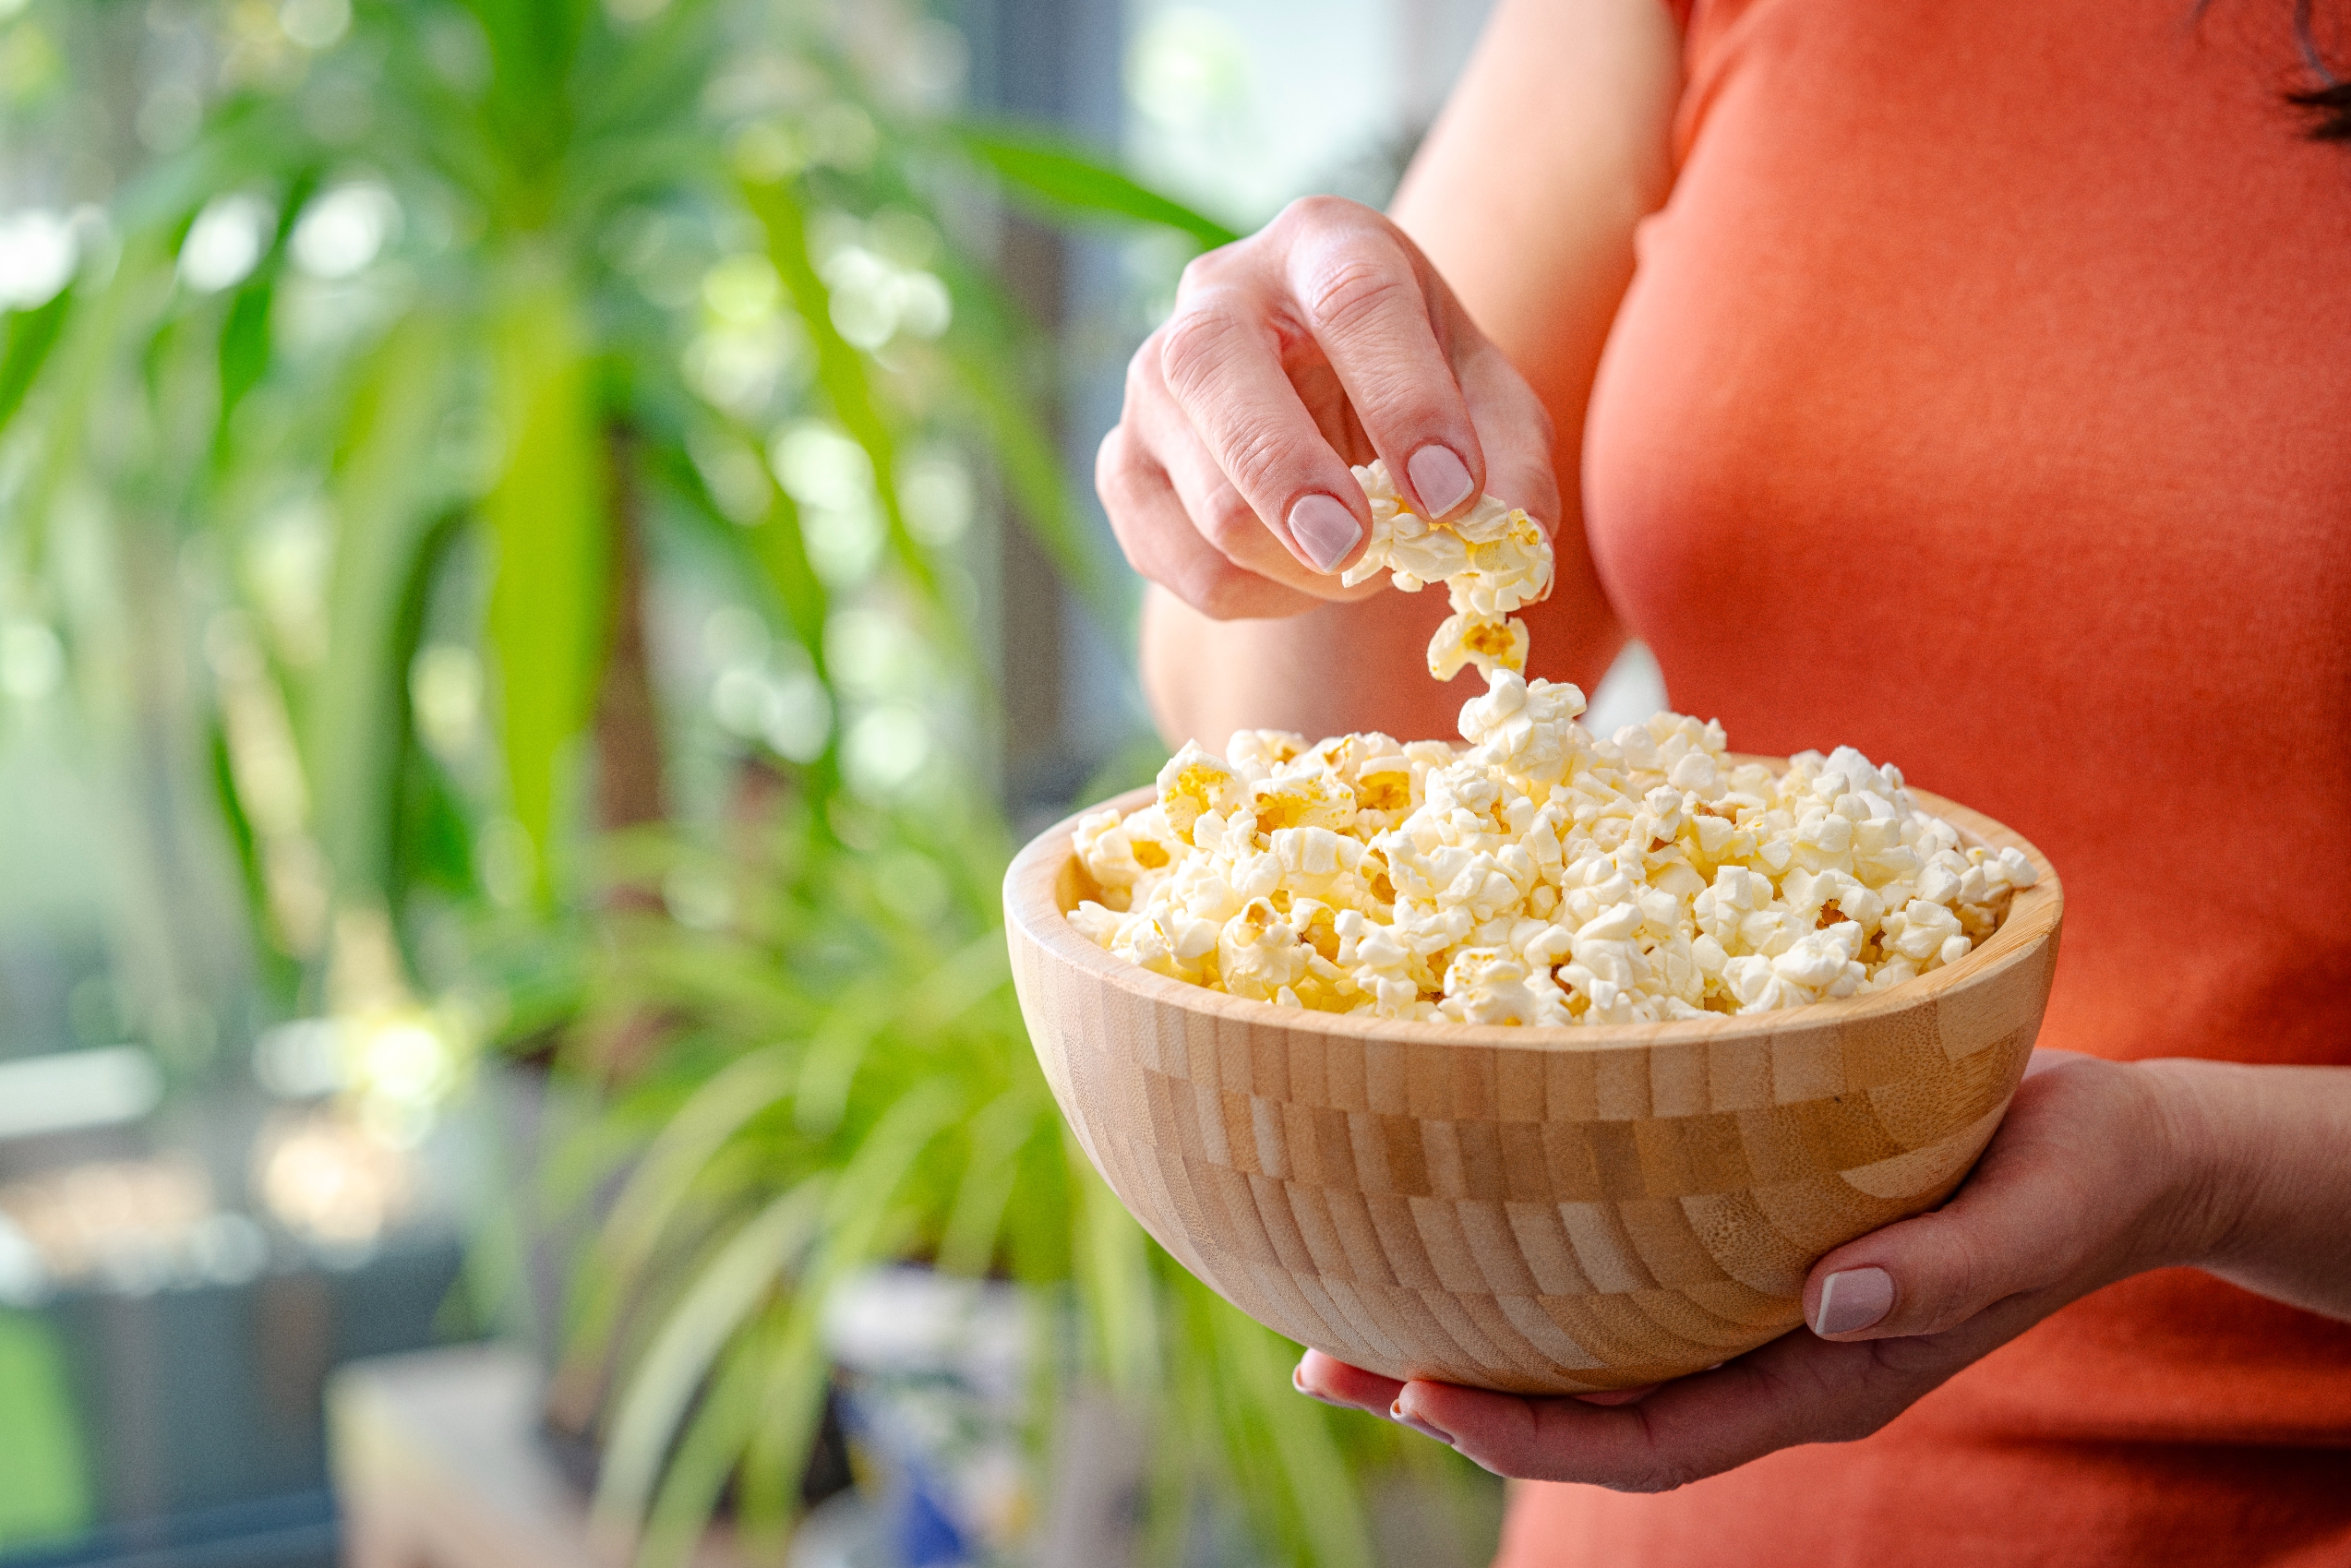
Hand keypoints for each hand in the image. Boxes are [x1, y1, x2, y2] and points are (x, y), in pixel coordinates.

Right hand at [1096, 195, 1558, 620]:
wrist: (1325, 406)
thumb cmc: (1415, 389)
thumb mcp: (1487, 402)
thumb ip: (1514, 463)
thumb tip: (1516, 551)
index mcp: (1322, 244)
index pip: (1354, 301)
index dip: (1404, 402)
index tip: (1450, 496)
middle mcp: (1216, 294)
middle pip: (1214, 374)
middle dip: (1291, 479)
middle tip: (1361, 557)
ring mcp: (1150, 383)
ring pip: (1206, 497)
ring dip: (1302, 566)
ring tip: (1365, 566)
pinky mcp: (1124, 469)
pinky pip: (1186, 563)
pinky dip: (1263, 596)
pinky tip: (1302, 573)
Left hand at [1293, 1049, 2220, 1490]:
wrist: (2120, 1144)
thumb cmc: (2083, 1169)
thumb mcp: (2038, 1209)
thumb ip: (1950, 1267)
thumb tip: (1829, 1297)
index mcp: (1827, 1373)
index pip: (1653, 1440)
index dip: (1533, 1435)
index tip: (1421, 1395)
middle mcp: (1769, 1353)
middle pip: (1589, 1409)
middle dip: (1454, 1397)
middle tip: (1321, 1358)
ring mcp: (1754, 1304)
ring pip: (1588, 1346)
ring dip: (1469, 1333)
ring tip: (1341, 1308)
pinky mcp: (1745, 1236)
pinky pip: (1618, 1278)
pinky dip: (1530, 1264)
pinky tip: (1456, 1221)